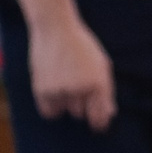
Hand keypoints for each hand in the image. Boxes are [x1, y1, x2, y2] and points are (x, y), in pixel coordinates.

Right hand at [29, 13, 116, 131]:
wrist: (55, 28)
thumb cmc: (81, 46)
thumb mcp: (101, 65)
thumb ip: (106, 91)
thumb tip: (109, 115)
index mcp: (98, 84)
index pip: (100, 117)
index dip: (99, 123)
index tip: (97, 124)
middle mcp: (80, 89)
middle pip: (81, 113)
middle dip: (81, 105)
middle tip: (75, 86)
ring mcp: (61, 90)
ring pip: (65, 111)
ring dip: (65, 103)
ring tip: (64, 83)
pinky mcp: (42, 89)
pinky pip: (49, 112)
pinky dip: (52, 106)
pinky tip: (54, 93)